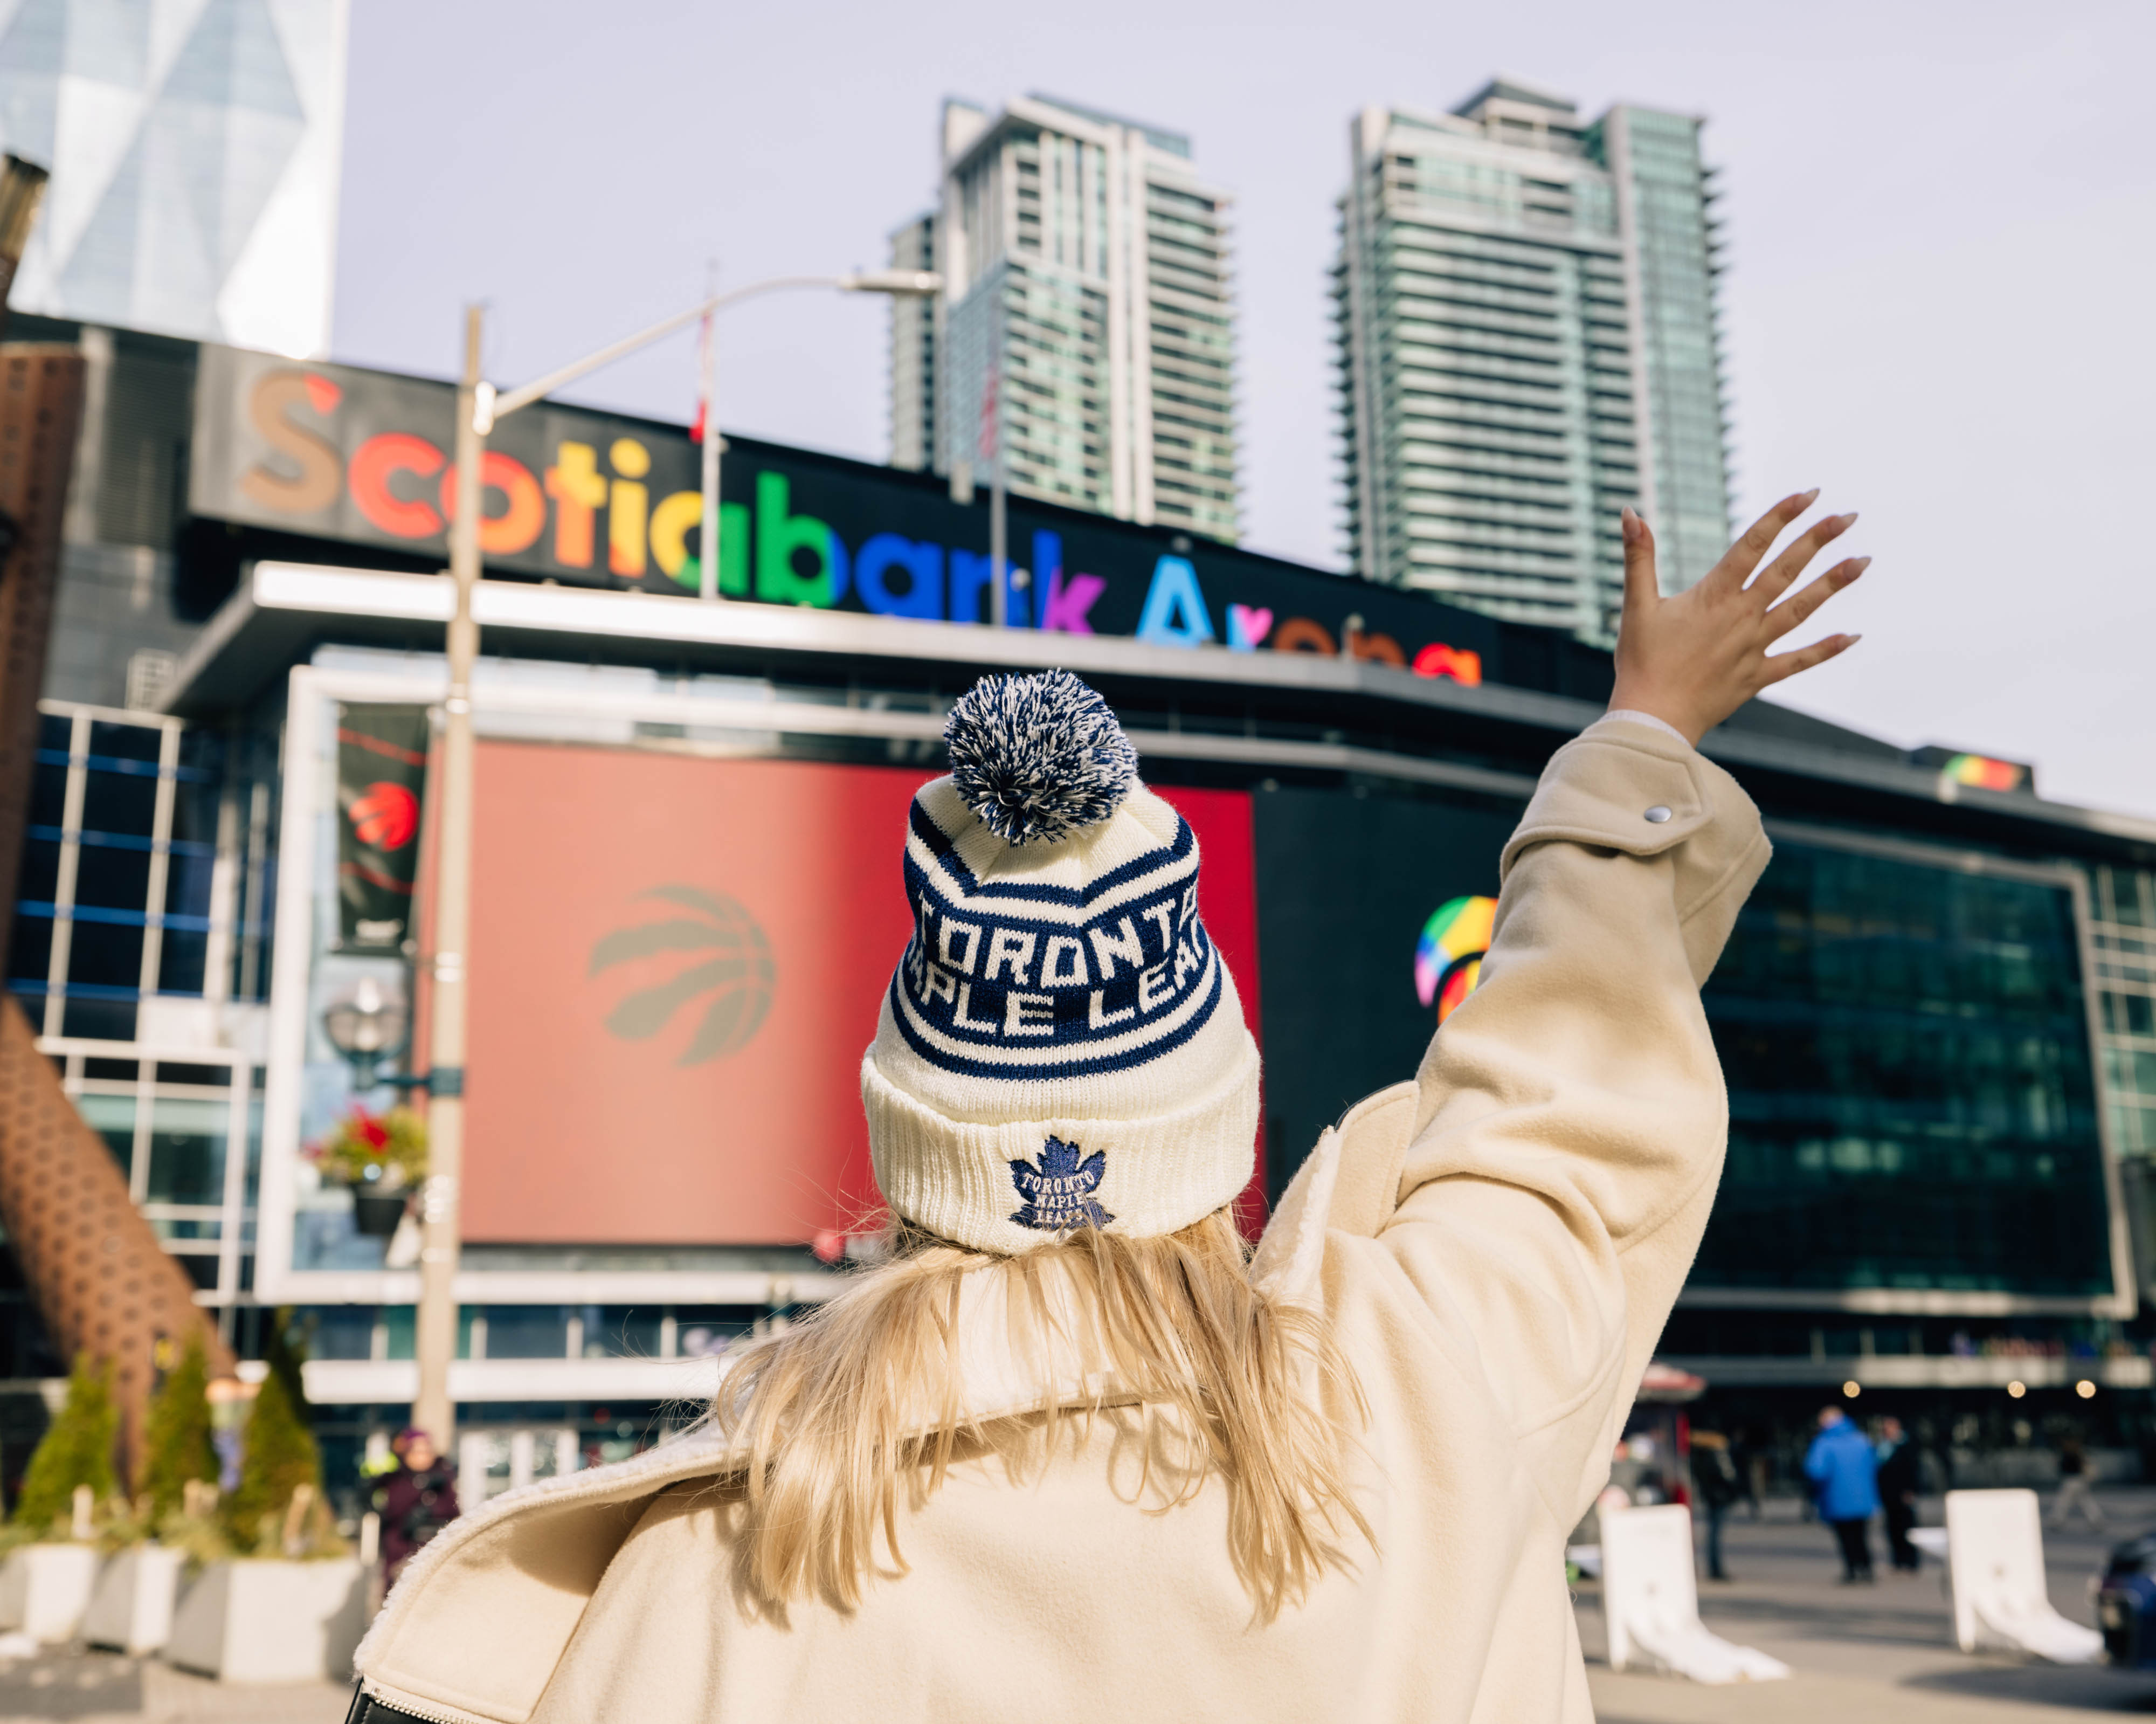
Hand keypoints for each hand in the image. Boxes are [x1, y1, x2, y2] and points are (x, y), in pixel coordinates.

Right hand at [1608, 490, 1866, 744]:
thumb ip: (1638, 557)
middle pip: (1786, 571)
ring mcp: (1753, 647)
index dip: (1781, 516)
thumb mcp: (1635, 605)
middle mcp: (1741, 617)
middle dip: (1817, 540)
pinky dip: (1826, 649)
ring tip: (1862, 561)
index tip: (1809, 494)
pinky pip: (1798, 661)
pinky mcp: (1757, 676)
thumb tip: (1630, 512)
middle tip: (1847, 517)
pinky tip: (1853, 636)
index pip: (1753, 545)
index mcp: (1714, 596)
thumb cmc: (1640, 662)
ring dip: (1832, 584)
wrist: (1652, 719)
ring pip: (1801, 609)